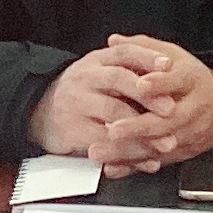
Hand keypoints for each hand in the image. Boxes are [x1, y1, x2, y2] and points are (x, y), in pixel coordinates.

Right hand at [29, 44, 162, 159]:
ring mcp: (77, 103)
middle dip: (148, 94)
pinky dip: (130, 154)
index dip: (146, 57)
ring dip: (143, 130)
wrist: (41, 112)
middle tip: (171, 109)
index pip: (124, 52)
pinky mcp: (72, 130)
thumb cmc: (83, 93)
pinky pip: (105, 142)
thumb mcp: (101, 73)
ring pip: (113, 113)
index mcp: (97, 61)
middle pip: (119, 79)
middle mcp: (86, 78)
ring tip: (166, 143)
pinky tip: (148, 160)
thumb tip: (167, 67)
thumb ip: (129, 69)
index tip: (168, 65)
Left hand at [88, 33, 212, 172]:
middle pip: (167, 119)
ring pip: (159, 145)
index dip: (159, 83)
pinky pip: (156, 161)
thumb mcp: (172, 56)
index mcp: (191, 79)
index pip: (176, 80)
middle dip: (138, 126)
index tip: (141, 85)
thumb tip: (114, 40)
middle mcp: (194, 108)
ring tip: (101, 151)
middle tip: (112, 128)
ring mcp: (190, 133)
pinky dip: (133, 166)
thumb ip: (142, 48)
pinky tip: (113, 167)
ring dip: (128, 151)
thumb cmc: (190, 79)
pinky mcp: (183, 152)